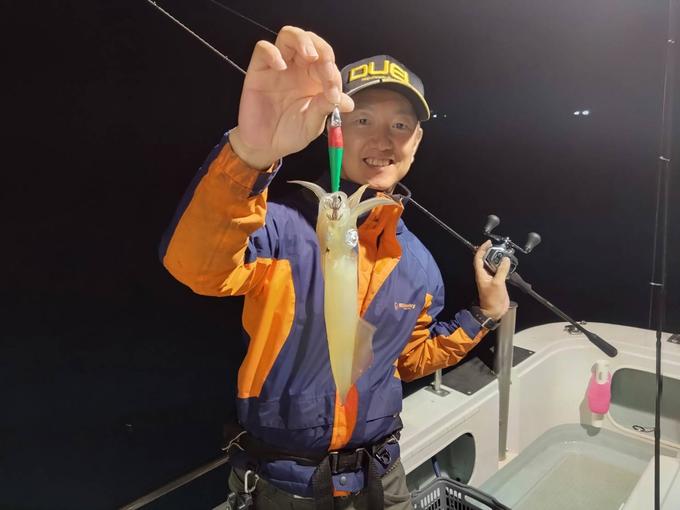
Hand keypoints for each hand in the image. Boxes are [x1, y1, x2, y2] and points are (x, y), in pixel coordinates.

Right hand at [229, 26, 354, 168]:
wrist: (266, 146)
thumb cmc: (290, 133)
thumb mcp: (312, 124)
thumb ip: (326, 109)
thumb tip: (348, 102)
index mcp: (314, 79)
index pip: (326, 62)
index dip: (333, 73)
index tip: (334, 94)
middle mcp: (298, 69)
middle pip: (310, 41)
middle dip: (322, 50)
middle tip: (325, 67)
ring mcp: (278, 67)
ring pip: (289, 36)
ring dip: (302, 41)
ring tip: (309, 56)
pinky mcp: (259, 70)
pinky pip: (263, 49)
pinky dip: (273, 52)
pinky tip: (281, 66)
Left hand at [473, 240, 510, 320]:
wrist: (494, 311)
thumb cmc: (492, 299)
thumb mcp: (497, 283)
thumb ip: (501, 270)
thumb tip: (505, 260)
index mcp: (481, 274)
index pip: (479, 258)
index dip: (482, 249)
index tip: (488, 243)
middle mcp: (484, 274)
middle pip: (486, 260)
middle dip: (491, 252)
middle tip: (498, 247)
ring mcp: (491, 278)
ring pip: (493, 265)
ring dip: (498, 259)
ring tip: (504, 253)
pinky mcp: (497, 282)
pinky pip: (499, 271)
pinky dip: (503, 266)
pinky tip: (508, 264)